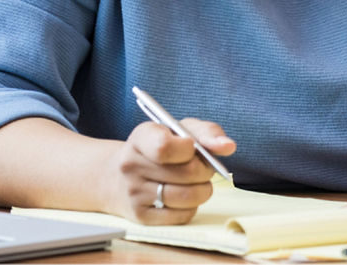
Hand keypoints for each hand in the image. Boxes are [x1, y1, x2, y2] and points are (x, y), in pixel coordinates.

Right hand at [104, 117, 236, 224]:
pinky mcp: (140, 216)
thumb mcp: (179, 130)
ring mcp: (134, 192)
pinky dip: (192, 206)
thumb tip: (228, 146)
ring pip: (187, 197)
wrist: (118, 176)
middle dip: (205, 170)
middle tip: (202, 167)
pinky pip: (182, 215)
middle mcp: (131, 165)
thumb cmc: (159, 148)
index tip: (192, 147)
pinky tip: (184, 197)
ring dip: (203, 190)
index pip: (165, 147)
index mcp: (141, 137)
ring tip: (197, 182)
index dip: (189, 149)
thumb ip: (207, 133)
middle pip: (187, 173)